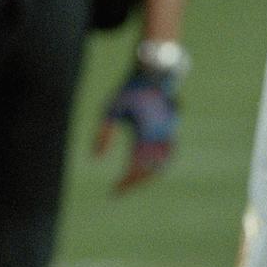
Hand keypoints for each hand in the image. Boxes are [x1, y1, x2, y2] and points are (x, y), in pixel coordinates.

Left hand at [93, 60, 178, 192]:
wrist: (154, 74)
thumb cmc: (128, 91)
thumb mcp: (110, 109)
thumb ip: (103, 134)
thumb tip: (94, 160)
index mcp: (144, 132)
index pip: (136, 167)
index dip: (126, 182)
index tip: (114, 192)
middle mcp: (160, 137)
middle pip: (149, 171)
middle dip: (134, 184)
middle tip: (118, 192)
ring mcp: (169, 136)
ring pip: (160, 167)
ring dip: (146, 178)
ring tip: (129, 184)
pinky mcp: (172, 134)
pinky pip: (167, 159)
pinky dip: (156, 169)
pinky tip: (143, 172)